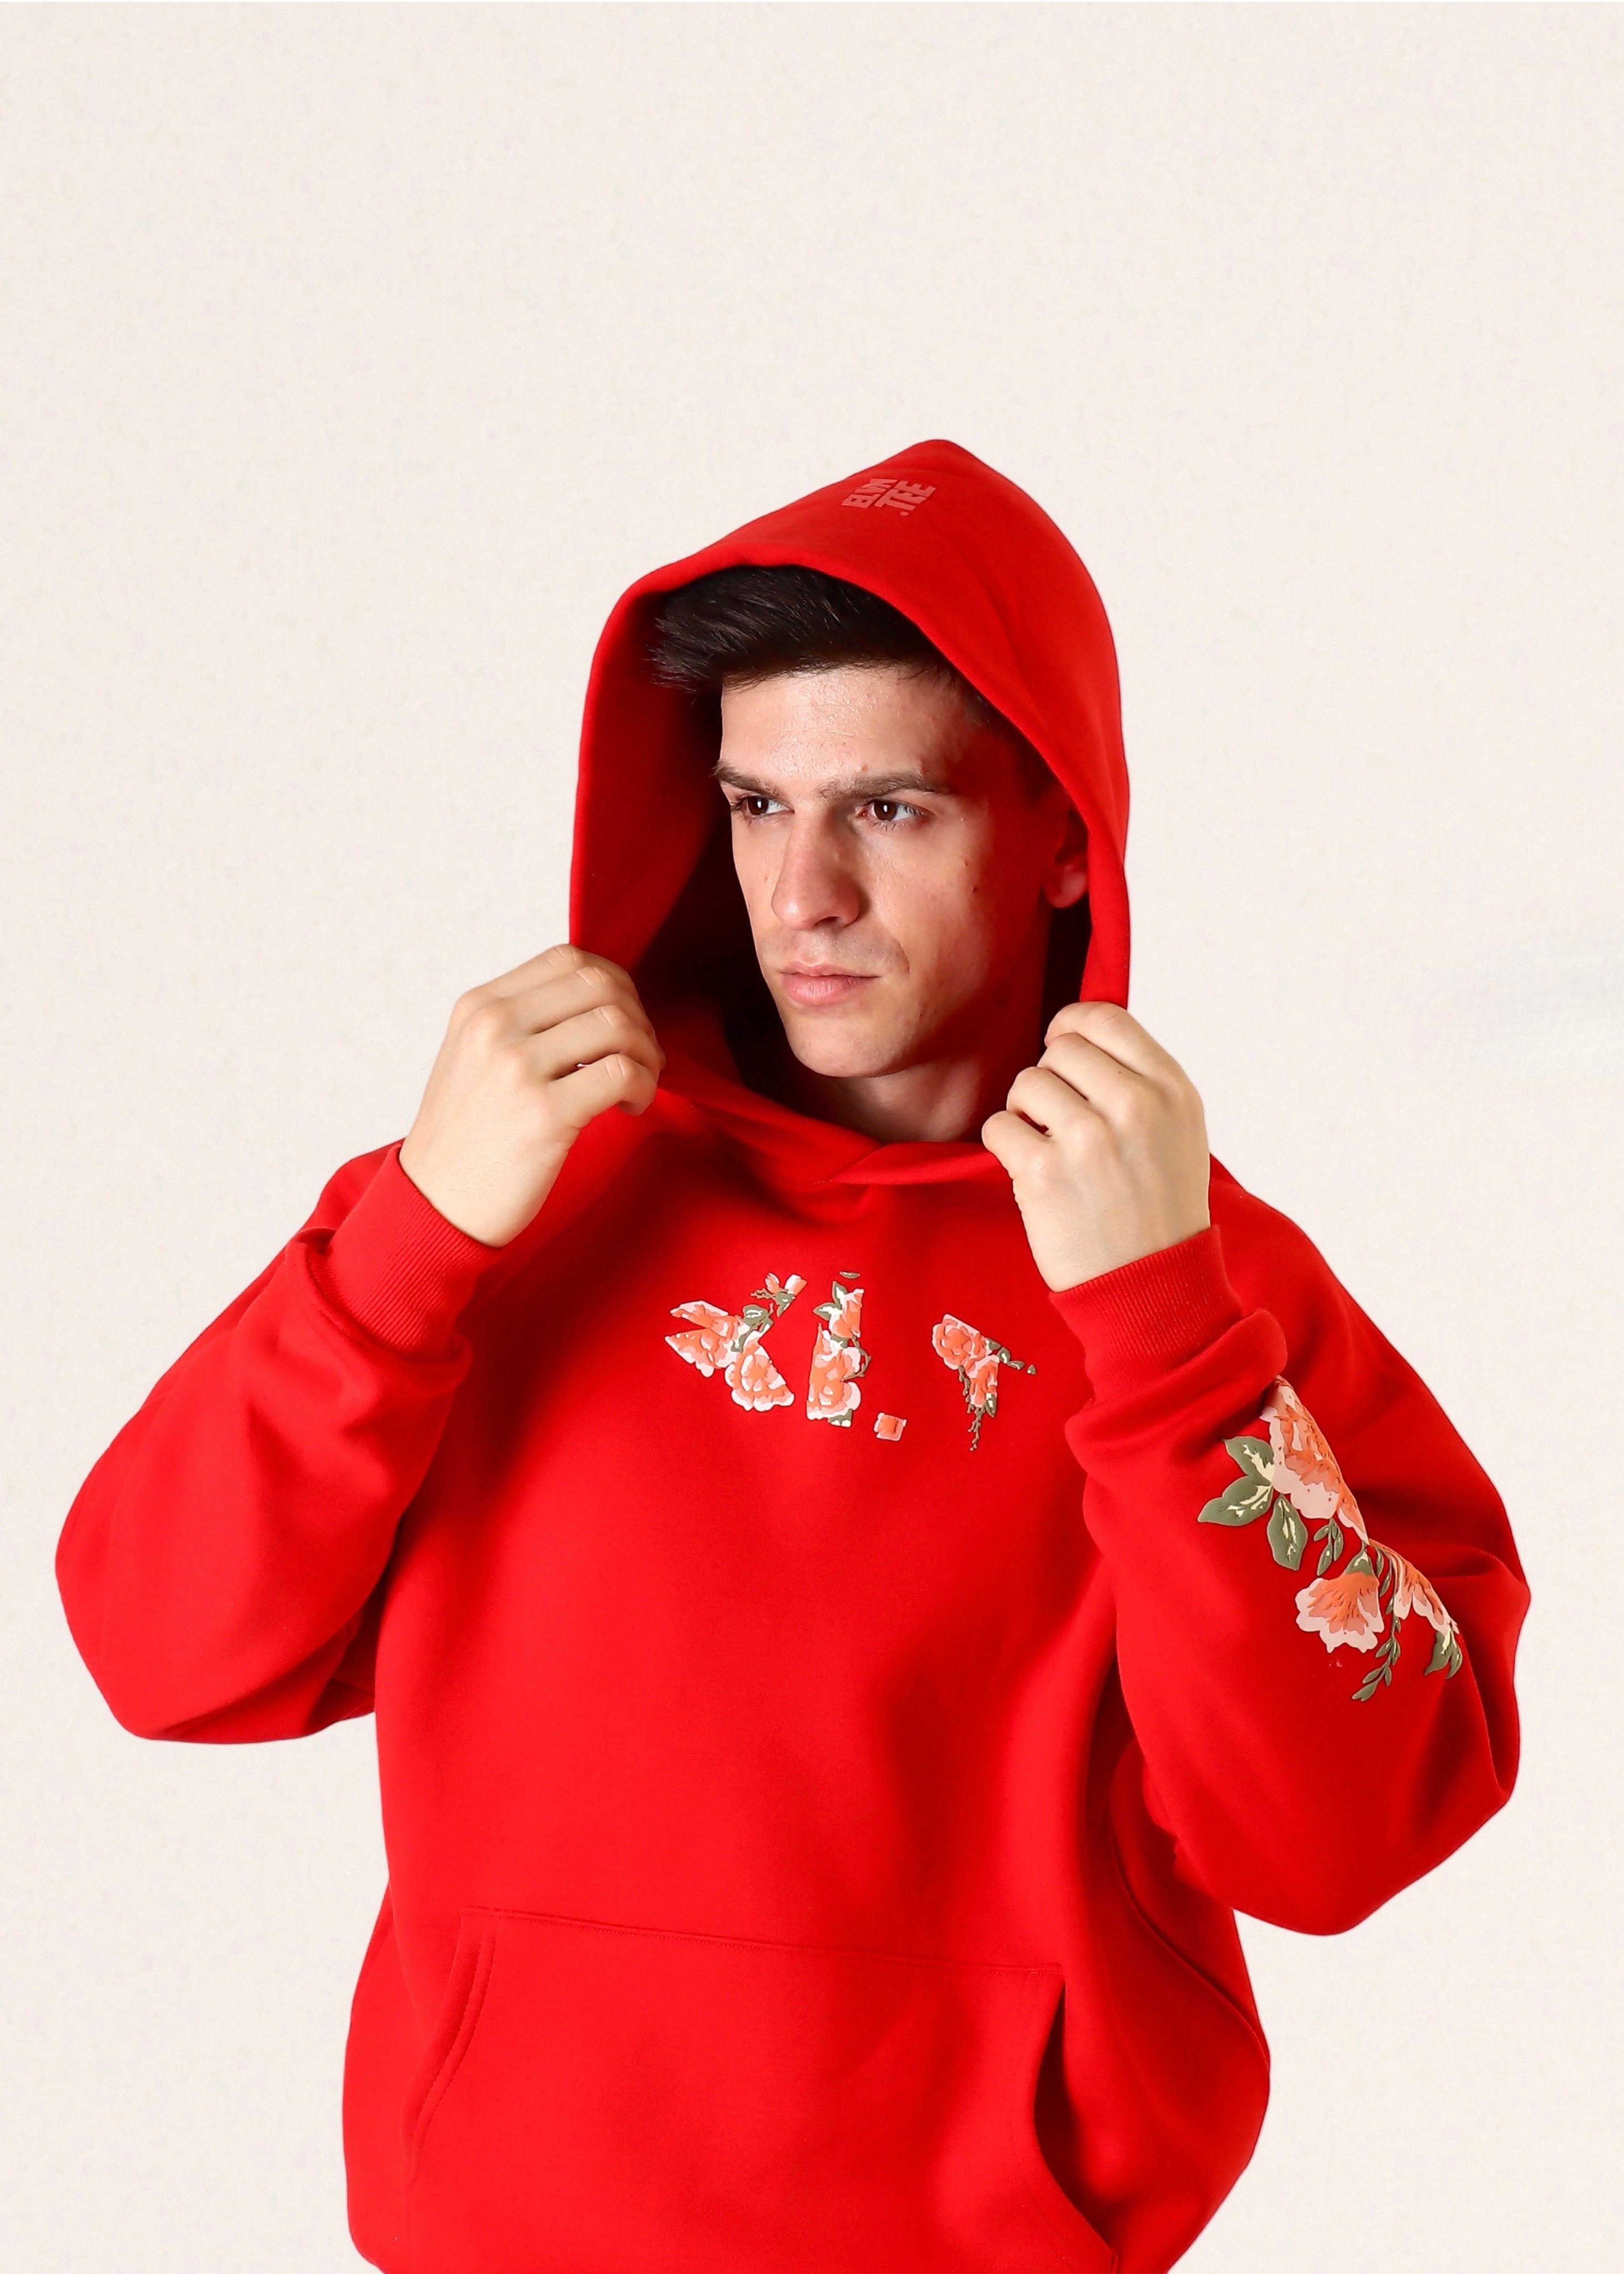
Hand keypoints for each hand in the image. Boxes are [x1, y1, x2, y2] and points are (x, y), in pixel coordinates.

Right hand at [398, 944, 664, 1246]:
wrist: (434, 1204)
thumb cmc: (467, 1137)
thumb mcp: (474, 1058)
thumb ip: (523, 1022)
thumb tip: (600, 1003)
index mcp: (480, 1006)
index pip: (567, 959)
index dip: (613, 984)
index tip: (623, 1021)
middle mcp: (495, 1027)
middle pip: (600, 985)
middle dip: (637, 1017)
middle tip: (641, 1056)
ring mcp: (517, 1068)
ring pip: (617, 1024)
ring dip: (645, 1053)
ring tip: (637, 1084)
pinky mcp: (544, 1113)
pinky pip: (622, 1073)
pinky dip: (644, 1086)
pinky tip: (631, 1107)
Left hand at [981, 1002, 1209, 1290]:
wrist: (1153, 1286)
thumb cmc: (1161, 1206)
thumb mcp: (1178, 1129)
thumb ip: (1140, 1078)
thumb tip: (1080, 1034)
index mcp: (1171, 1089)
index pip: (1105, 1017)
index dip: (1071, 1027)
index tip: (1060, 1050)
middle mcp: (1134, 1106)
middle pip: (1060, 1049)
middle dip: (1050, 1079)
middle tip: (1059, 1119)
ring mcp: (1088, 1139)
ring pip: (1025, 1083)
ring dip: (1025, 1112)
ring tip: (1047, 1146)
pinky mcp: (1044, 1174)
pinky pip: (998, 1127)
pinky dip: (1005, 1146)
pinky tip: (1031, 1170)